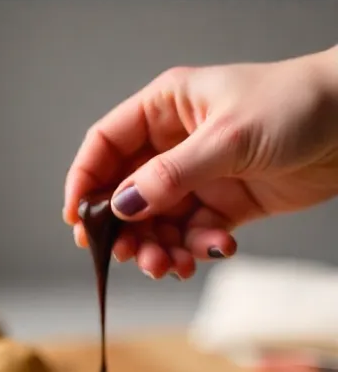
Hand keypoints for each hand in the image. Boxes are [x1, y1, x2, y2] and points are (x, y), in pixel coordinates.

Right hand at [64, 48, 337, 279]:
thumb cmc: (292, 105)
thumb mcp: (227, 137)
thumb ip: (172, 174)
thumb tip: (122, 204)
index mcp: (165, 107)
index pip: (106, 142)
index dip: (85, 179)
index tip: (78, 218)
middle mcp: (176, 141)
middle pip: (127, 189)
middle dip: (126, 226)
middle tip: (131, 256)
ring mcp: (201, 172)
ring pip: (160, 218)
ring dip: (161, 245)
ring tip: (173, 266)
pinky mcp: (229, 201)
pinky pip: (196, 232)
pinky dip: (198, 247)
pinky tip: (216, 250)